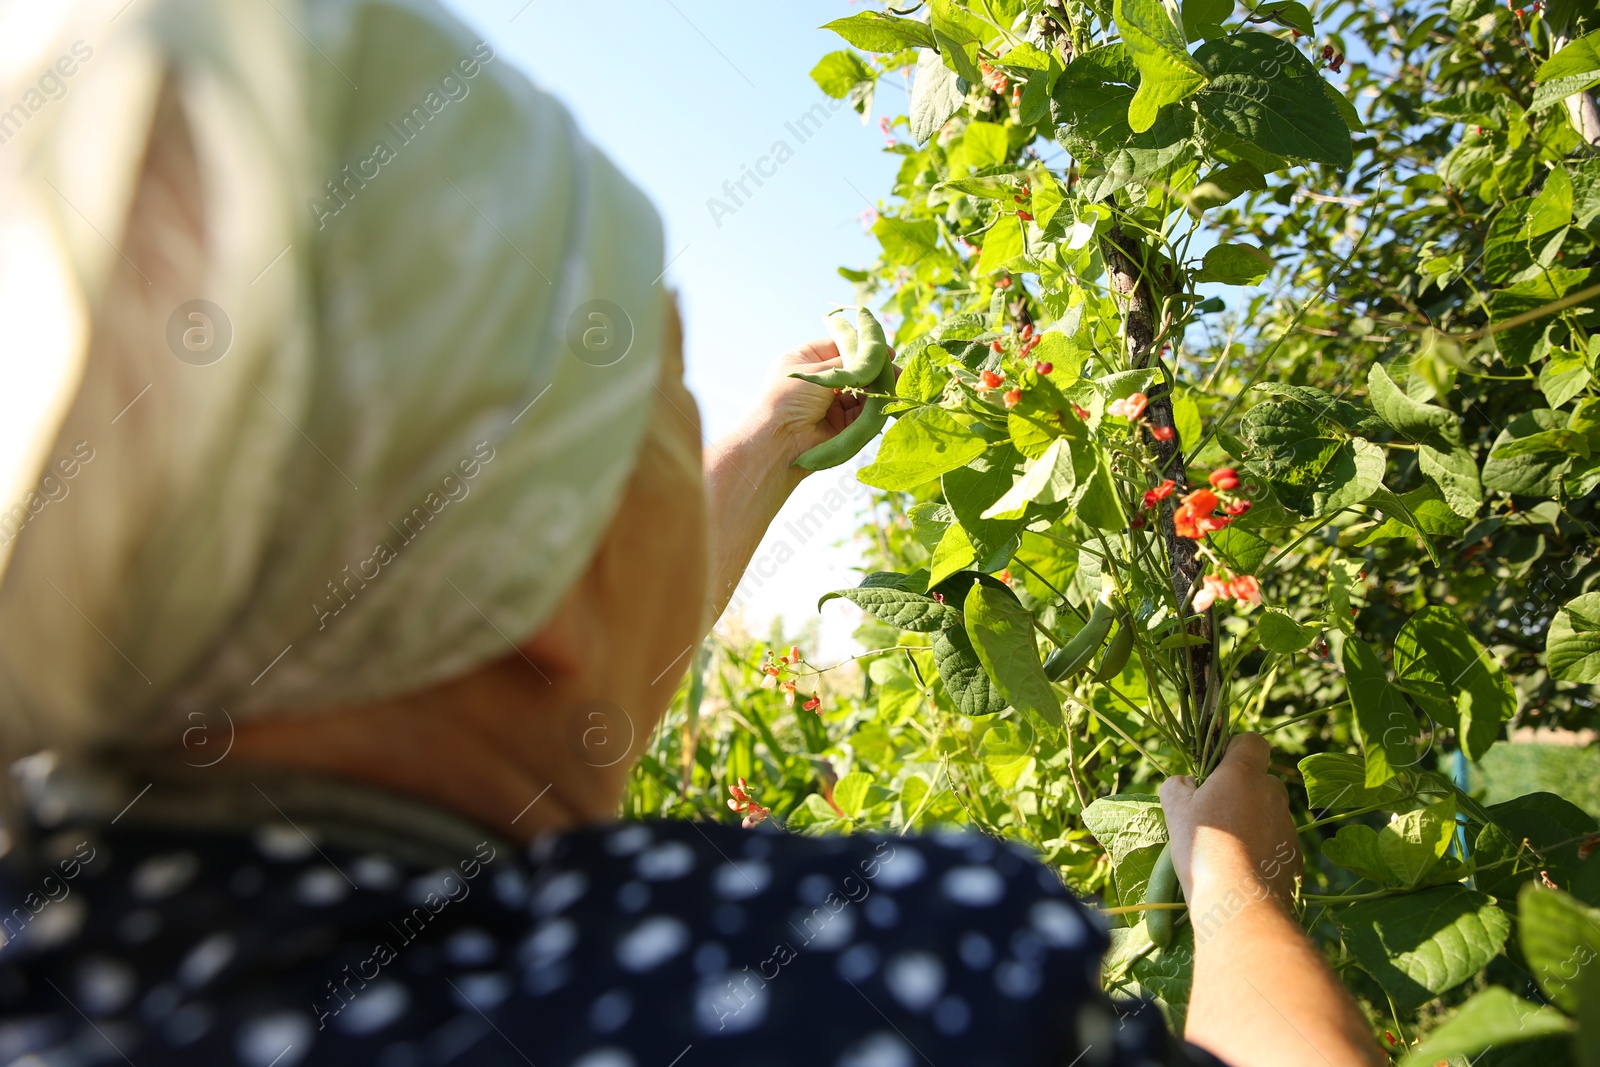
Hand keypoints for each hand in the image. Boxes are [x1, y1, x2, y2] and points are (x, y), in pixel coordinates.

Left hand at [754, 339, 890, 465]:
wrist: (778, 441)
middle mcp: (817, 382)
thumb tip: (874, 353)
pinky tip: (886, 400)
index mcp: (804, 362)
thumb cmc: (789, 398)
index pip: (838, 347)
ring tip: (895, 385)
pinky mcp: (839, 426)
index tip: (882, 348)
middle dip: (874, 370)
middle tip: (896, 369)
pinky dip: (874, 407)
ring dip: (877, 389)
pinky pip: (861, 413)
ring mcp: (828, 404)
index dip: (860, 347)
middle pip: (852, 371)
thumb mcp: (818, 371)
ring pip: (860, 392)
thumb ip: (848, 362)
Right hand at [1159, 733, 1301, 906]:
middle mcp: (1272, 794)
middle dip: (1241, 790)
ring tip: (1226, 848)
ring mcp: (1288, 825)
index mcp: (1243, 775)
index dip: (1234, 749)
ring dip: (1251, 820)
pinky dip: (1262, 848)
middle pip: (1260, 779)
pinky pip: (1277, 841)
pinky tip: (1242, 868)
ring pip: (1268, 812)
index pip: (1252, 741)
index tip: (1216, 769)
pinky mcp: (1295, 855)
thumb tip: (1187, 783)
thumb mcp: (1175, 810)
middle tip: (1215, 814)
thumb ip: (1178, 785)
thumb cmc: (1203, 849)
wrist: (1239, 903)